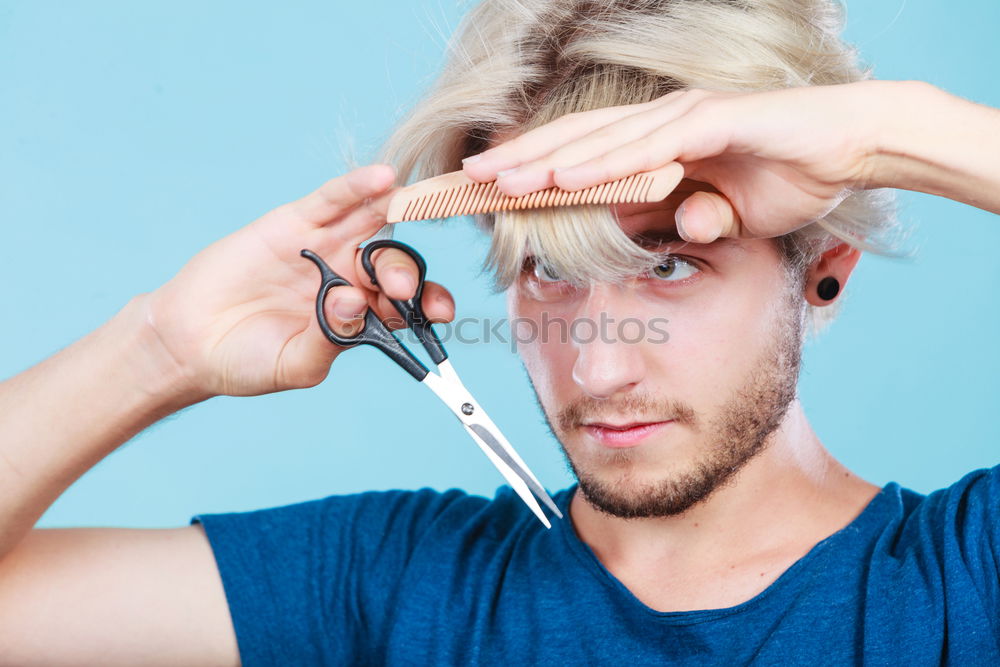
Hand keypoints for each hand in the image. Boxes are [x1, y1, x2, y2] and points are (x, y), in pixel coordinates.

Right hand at [142, 165, 454, 397]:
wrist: (190, 342)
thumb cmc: (247, 361)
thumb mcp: (296, 364)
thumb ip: (329, 339)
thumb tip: (354, 303)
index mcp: (362, 317)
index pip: (409, 306)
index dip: (429, 304)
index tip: (439, 312)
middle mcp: (351, 278)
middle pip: (395, 264)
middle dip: (404, 273)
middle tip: (398, 288)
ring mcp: (326, 248)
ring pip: (371, 225)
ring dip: (392, 216)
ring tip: (404, 211)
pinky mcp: (295, 223)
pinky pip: (332, 200)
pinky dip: (356, 187)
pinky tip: (380, 177)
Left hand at [463, 81, 890, 241]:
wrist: (850, 149)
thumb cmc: (786, 176)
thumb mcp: (712, 213)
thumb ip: (668, 217)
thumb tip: (624, 229)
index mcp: (655, 144)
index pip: (581, 155)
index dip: (531, 170)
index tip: (484, 193)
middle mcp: (660, 124)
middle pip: (573, 140)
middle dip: (516, 160)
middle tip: (464, 180)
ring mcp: (684, 118)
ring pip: (598, 140)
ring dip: (544, 160)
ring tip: (495, 179)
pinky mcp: (714, 121)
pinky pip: (649, 145)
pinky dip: (604, 160)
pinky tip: (564, 174)